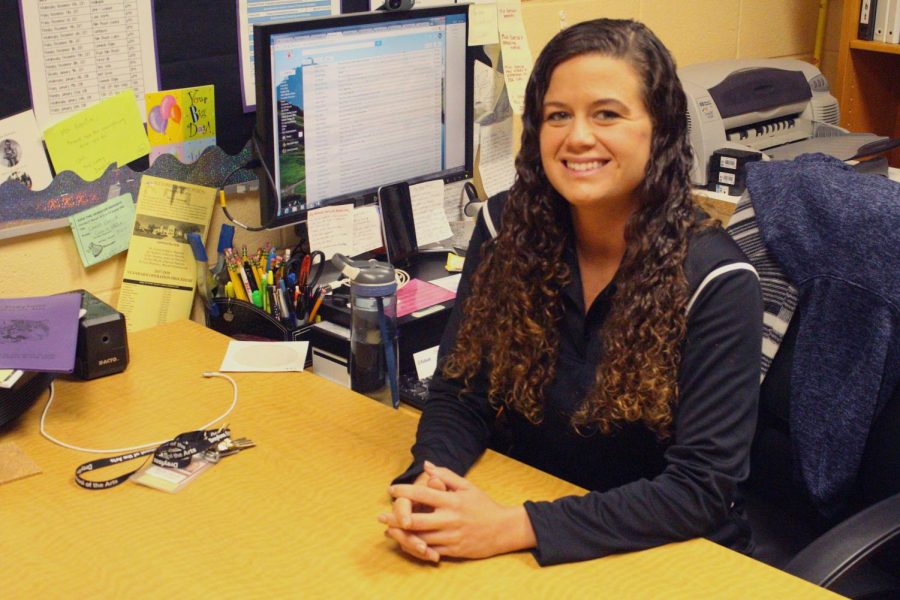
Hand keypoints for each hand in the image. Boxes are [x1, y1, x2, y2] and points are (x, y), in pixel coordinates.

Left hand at [380, 461, 535, 560]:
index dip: (404, 491)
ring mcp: (451, 537)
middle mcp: (450, 519)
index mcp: (452, 500)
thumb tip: (426, 465)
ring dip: (402, 535)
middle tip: (381, 517)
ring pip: (421, 538)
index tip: (392, 489)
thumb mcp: (467, 486)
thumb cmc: (483, 505)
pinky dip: (417, 547)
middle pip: (416, 520)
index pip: (423, 493)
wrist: (503, 530)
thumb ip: (446, 475)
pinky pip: (431, 551)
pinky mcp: (454, 551)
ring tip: (388, 531)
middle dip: (395, 518)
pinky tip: (407, 543)